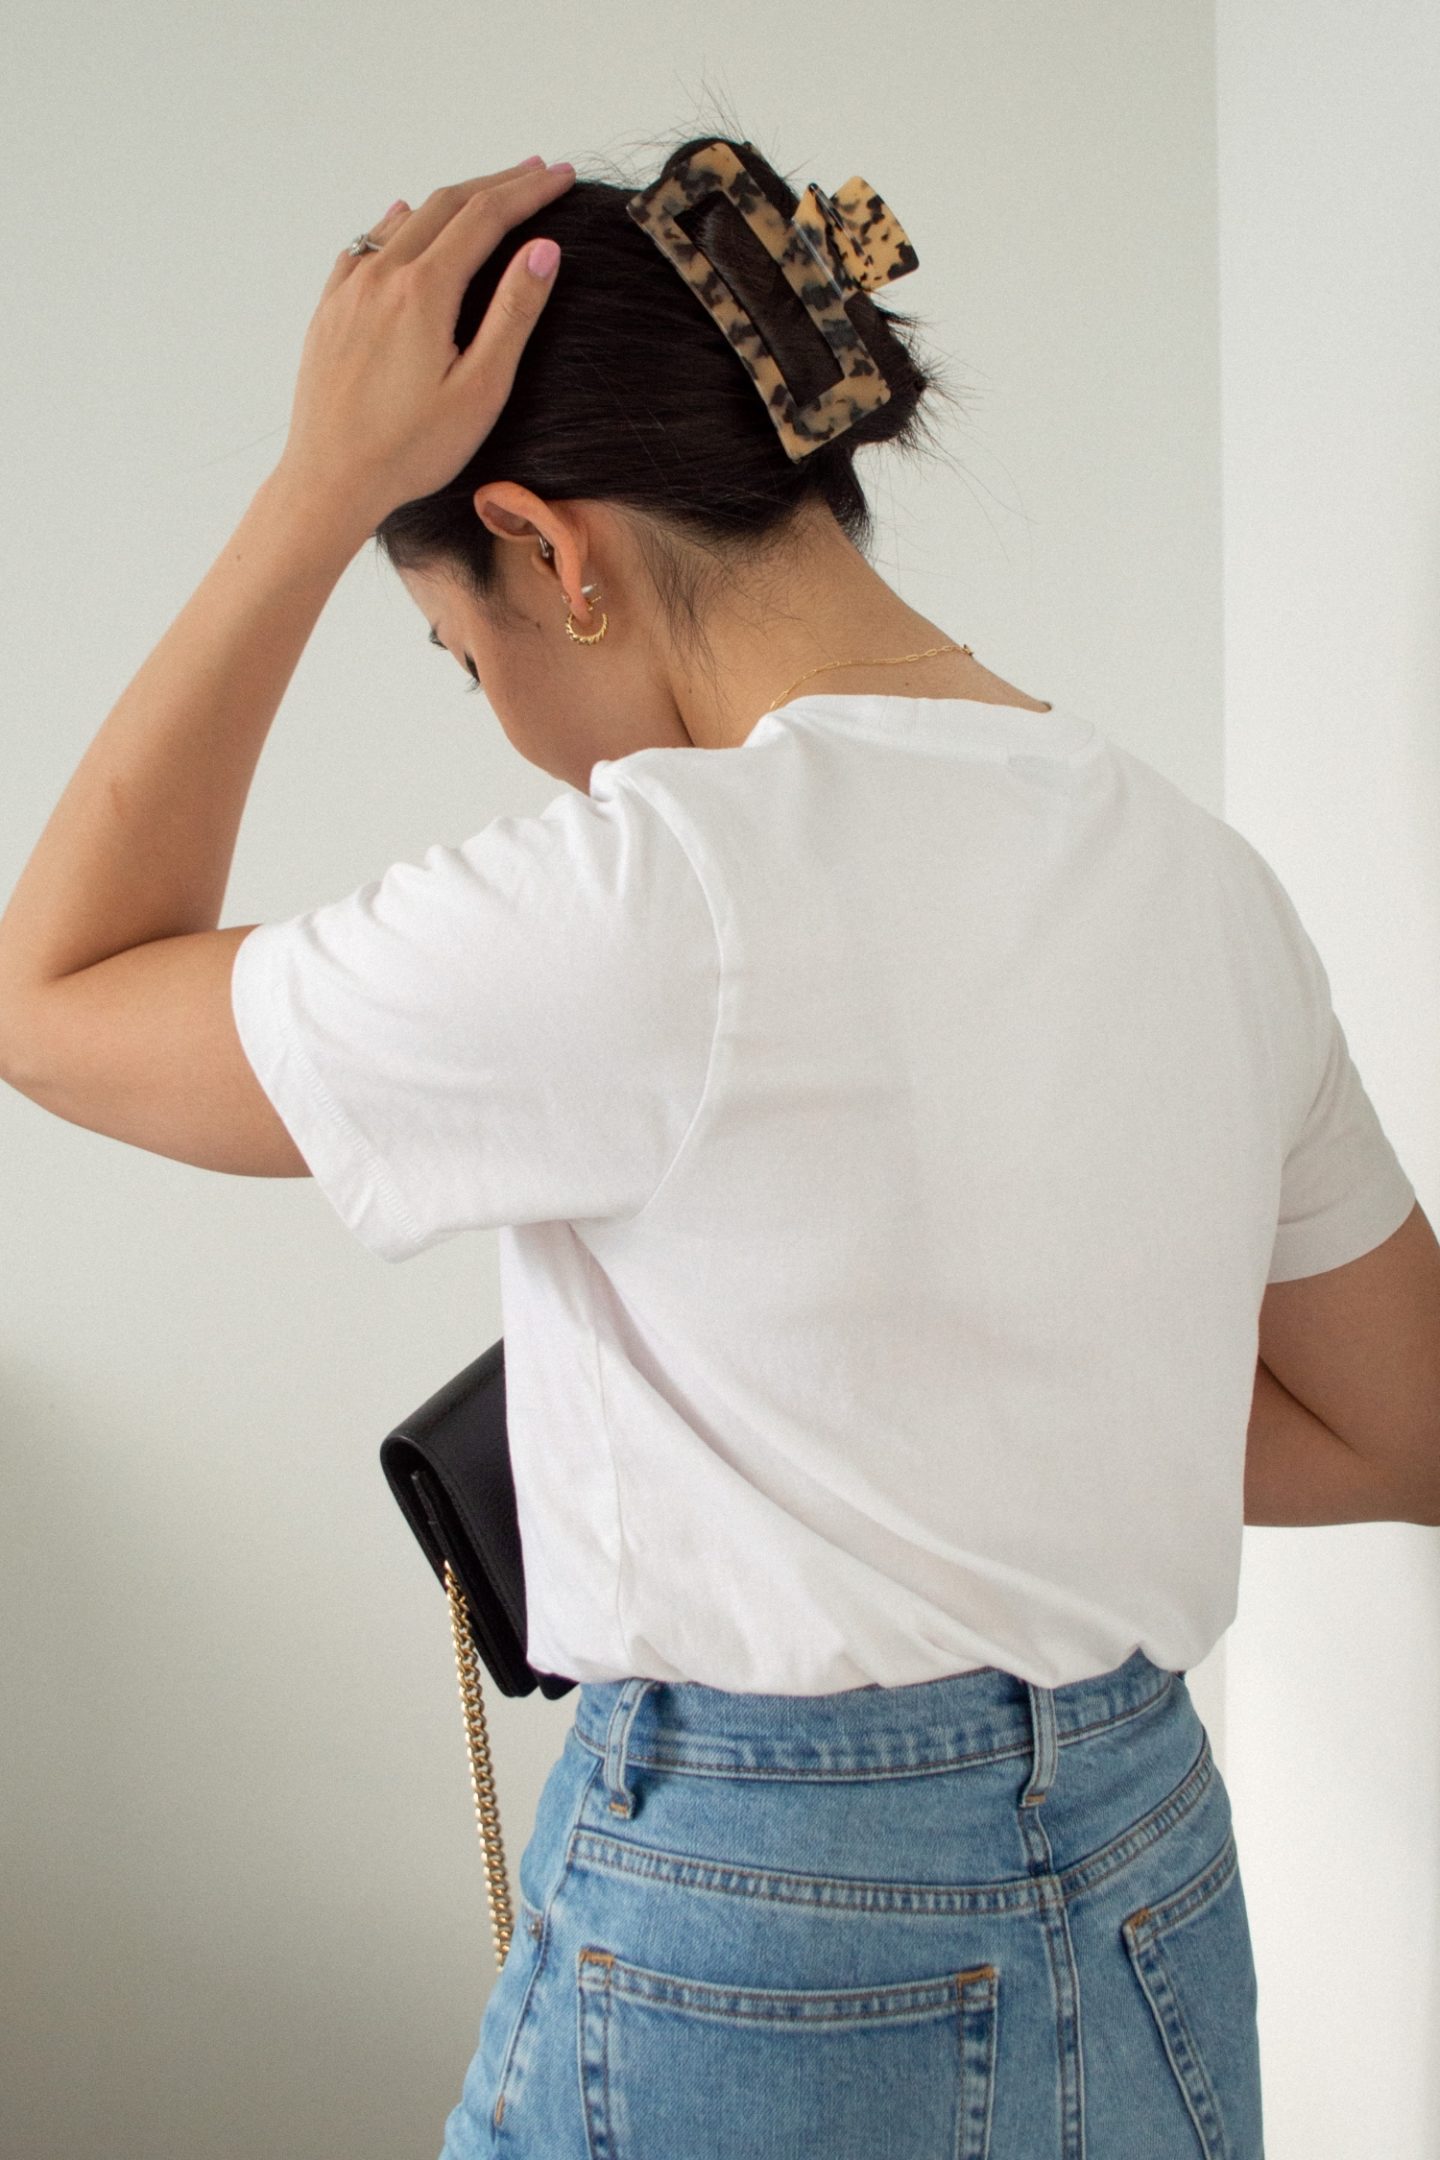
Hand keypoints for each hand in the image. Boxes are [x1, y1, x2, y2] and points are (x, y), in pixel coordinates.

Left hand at [274, 158, 575, 536]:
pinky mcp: (329, 309)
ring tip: (485, 194)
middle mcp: (382, 275)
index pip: (487, 217)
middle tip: (538, 171)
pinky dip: (397, 222)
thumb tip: (543, 250)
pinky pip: (366, 244)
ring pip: (406, 219)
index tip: (562, 176)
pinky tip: (405, 218)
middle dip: (497, 183)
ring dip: (452, 200)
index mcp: (424, 291)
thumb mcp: (480, 389)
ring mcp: (350, 288)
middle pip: (447, 204)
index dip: (529, 191)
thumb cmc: (410, 449)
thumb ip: (512, 314)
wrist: (330, 480)